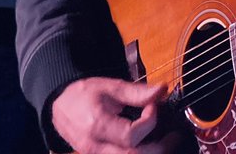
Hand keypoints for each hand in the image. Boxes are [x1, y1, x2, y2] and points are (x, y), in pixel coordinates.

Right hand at [51, 77, 178, 153]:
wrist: (59, 105)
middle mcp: (95, 148)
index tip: (155, 106)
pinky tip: (151, 146)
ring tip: (168, 143)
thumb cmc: (84, 94)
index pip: (130, 136)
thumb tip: (162, 90)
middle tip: (175, 136)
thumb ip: (137, 92)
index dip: (149, 122)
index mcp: (97, 127)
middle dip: (159, 149)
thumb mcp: (111, 87)